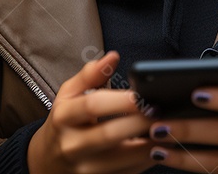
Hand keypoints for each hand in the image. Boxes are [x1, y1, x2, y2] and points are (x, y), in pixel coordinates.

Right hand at [27, 50, 155, 173]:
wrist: (48, 161)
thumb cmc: (65, 122)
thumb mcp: (69, 94)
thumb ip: (90, 74)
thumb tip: (113, 56)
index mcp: (63, 117)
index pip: (91, 106)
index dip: (119, 100)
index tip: (143, 93)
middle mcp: (72, 145)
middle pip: (109, 134)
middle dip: (139, 122)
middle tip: (163, 110)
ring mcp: (85, 169)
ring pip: (123, 159)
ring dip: (149, 143)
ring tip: (169, 126)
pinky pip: (128, 172)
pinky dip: (147, 158)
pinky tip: (161, 144)